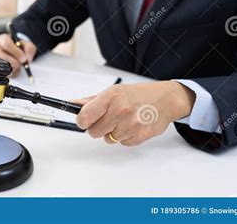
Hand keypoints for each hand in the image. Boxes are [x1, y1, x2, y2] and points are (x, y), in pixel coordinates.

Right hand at [0, 33, 36, 75]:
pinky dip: (14, 73)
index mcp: (2, 39)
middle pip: (4, 57)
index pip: (6, 44)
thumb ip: (29, 49)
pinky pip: (6, 74)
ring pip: (4, 67)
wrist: (16, 50)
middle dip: (15, 62)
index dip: (16, 52)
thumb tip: (27, 59)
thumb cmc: (19, 46)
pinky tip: (17, 69)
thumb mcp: (27, 44)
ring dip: (15, 68)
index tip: (24, 59)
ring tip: (20, 65)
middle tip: (23, 64)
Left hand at [73, 81, 195, 145]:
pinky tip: (133, 126)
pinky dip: (125, 137)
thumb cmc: (137, 94)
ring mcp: (131, 124)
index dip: (82, 121)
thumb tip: (71, 104)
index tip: (84, 121)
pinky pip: (122, 143)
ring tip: (124, 121)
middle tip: (108, 119)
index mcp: (111, 96)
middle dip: (98, 127)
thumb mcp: (114, 92)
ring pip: (108, 139)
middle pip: (94, 132)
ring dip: (113, 132)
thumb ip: (91, 101)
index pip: (85, 116)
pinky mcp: (140, 135)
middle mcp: (121, 110)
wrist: (165, 99)